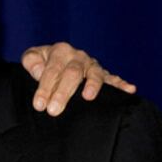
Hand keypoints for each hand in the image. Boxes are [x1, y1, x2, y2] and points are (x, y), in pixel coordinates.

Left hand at [21, 42, 135, 116]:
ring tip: (88, 98)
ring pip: (94, 75)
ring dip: (92, 85)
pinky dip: (121, 84)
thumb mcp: (33, 57)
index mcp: (60, 51)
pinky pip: (114, 79)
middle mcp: (78, 57)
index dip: (45, 88)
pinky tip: (129, 90)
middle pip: (72, 74)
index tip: (39, 105)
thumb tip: (39, 71)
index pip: (52, 71)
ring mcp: (92, 65)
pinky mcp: (103, 74)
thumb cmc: (42, 62)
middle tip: (54, 111)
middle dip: (63, 93)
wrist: (57, 58)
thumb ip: (32, 61)